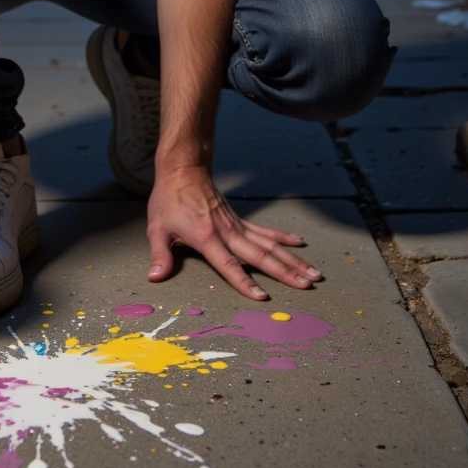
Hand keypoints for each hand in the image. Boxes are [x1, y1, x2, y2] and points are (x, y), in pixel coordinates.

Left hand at [146, 164, 322, 298]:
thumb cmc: (169, 199)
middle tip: (307, 286)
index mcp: (207, 237)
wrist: (183, 170)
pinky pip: (265, 231)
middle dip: (285, 273)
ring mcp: (236, 225)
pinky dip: (283, 237)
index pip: (229, 265)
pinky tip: (299, 244)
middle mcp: (227, 232)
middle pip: (260, 256)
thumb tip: (155, 278)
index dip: (244, 282)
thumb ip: (160, 255)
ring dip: (292, 260)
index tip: (263, 296)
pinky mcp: (240, 220)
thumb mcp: (157, 227)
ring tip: (312, 272)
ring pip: (270, 245)